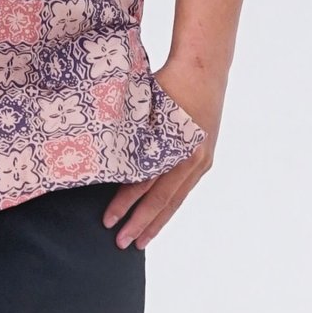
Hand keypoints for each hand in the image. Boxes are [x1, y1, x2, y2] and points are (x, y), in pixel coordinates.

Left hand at [101, 61, 220, 249]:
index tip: (108, 219)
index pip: (144, 183)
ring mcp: (201, 160)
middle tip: (120, 243)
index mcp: (175, 145)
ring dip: (156, 221)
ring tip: (140, 241)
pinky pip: (184, 189)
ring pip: (175, 199)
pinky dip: (170, 206)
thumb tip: (106, 158)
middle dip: (139, 223)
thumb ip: (131, 132)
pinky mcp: (204, 158)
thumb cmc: (168, 81)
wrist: (204, 69)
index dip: (125, 203)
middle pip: (161, 199)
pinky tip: (160, 217)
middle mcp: (191, 157)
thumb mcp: (145, 104)